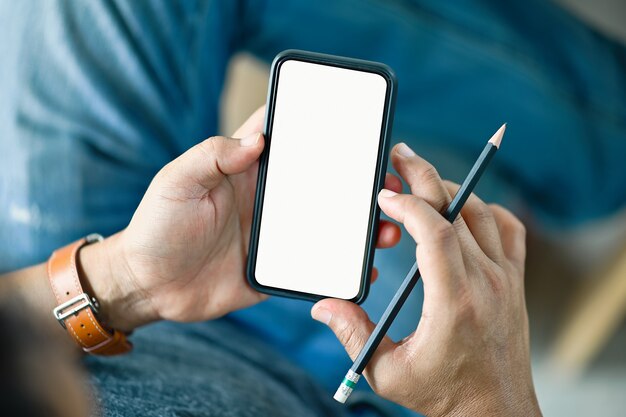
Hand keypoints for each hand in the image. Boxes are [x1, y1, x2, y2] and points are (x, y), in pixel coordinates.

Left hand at [81, 107, 401, 330]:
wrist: (149, 287)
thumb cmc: (157, 228)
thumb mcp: (177, 182)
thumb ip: (213, 156)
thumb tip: (258, 139)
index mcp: (246, 169)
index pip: (288, 137)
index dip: (318, 125)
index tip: (356, 122)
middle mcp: (268, 197)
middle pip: (321, 181)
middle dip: (356, 179)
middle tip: (387, 183)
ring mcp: (275, 233)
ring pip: (328, 222)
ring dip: (358, 223)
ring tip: (386, 227)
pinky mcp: (277, 267)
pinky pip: (317, 265)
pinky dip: (342, 266)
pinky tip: (365, 269)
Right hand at [312, 143, 540, 416]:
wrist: (495, 412)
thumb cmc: (442, 395)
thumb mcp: (388, 372)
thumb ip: (353, 335)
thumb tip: (323, 305)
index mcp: (455, 302)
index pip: (438, 232)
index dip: (408, 204)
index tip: (383, 194)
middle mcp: (487, 283)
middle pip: (460, 209)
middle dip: (426, 176)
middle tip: (400, 155)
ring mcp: (506, 280)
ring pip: (483, 212)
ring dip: (451, 190)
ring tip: (421, 178)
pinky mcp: (515, 282)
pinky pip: (509, 229)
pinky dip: (486, 210)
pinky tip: (465, 209)